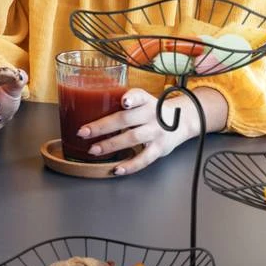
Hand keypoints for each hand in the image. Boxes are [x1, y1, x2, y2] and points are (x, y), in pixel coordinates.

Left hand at [76, 87, 226, 174]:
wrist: (182, 120)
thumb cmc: (154, 110)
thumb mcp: (144, 99)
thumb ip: (126, 102)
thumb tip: (91, 105)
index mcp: (146, 100)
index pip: (139, 96)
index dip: (131, 98)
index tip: (123, 101)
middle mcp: (151, 115)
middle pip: (126, 120)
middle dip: (102, 126)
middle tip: (83, 132)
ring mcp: (156, 133)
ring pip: (132, 138)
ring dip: (110, 145)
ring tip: (93, 150)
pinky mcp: (160, 149)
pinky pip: (144, 159)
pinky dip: (130, 166)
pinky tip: (117, 169)